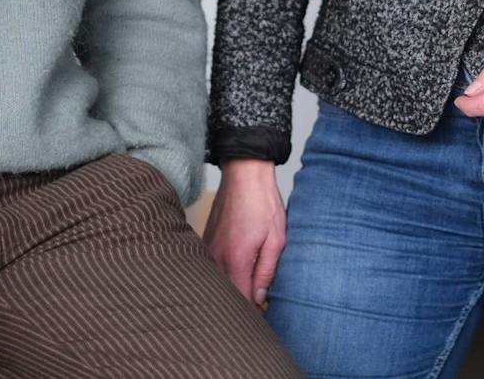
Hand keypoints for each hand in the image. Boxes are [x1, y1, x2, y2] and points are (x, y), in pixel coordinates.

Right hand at [203, 160, 285, 307]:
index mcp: (236, 259)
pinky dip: (223, 273)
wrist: (244, 173)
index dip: (253, 311)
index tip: (264, 310)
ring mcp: (208, 248)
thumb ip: (267, 272)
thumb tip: (260, 298)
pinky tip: (236, 269)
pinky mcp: (206, 240)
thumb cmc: (262, 202)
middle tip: (259, 299)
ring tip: (249, 282)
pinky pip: (212, 266)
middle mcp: (217, 257)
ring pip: (217, 281)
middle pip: (225, 293)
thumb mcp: (276, 239)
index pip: (240, 300)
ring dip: (231, 286)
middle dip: (241, 301)